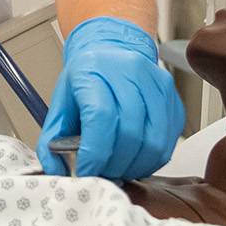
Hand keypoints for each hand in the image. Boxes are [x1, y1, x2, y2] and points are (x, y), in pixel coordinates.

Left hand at [38, 16, 183, 180]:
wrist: (113, 52)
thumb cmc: (87, 80)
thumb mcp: (61, 103)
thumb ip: (51, 139)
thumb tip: (53, 170)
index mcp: (94, 69)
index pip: (101, 117)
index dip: (95, 153)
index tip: (86, 171)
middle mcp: (129, 71)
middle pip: (130, 132)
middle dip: (115, 164)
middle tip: (102, 173)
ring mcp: (156, 84)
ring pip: (154, 141)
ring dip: (135, 166)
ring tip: (119, 169)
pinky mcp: (174, 98)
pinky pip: (169, 141)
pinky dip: (152, 160)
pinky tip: (135, 159)